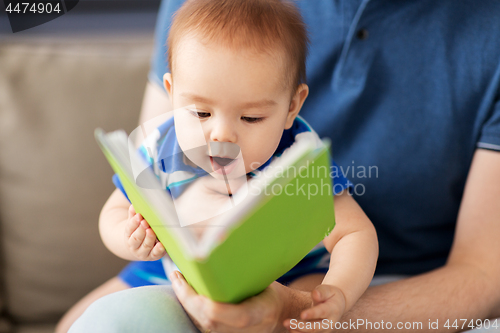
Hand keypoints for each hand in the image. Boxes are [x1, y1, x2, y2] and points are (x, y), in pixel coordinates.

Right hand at [124, 205, 165, 259]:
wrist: (139, 247)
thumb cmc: (138, 231)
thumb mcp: (134, 223)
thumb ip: (134, 214)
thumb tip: (134, 205)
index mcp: (128, 235)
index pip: (129, 228)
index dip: (134, 222)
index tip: (139, 215)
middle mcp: (133, 246)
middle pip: (136, 238)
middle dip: (141, 230)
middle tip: (145, 222)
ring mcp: (142, 252)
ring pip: (145, 246)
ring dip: (149, 238)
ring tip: (152, 231)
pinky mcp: (152, 256)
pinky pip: (155, 254)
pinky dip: (158, 250)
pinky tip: (161, 245)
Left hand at [170, 271, 284, 332]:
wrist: (282, 315)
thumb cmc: (272, 295)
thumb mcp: (264, 283)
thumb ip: (243, 277)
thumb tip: (221, 250)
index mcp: (251, 314)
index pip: (216, 312)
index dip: (198, 299)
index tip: (186, 280)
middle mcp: (238, 329)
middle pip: (204, 317)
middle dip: (186, 297)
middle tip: (176, 276)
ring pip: (201, 321)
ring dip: (186, 302)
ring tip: (178, 281)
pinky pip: (204, 323)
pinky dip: (193, 308)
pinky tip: (187, 293)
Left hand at [284, 285, 345, 332]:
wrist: (337, 305)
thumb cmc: (330, 295)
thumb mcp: (328, 290)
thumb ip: (321, 292)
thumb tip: (315, 294)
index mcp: (333, 310)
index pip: (322, 312)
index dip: (312, 314)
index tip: (302, 314)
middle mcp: (329, 323)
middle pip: (315, 328)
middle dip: (300, 326)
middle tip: (286, 322)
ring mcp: (324, 330)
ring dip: (297, 331)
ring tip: (286, 325)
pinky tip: (289, 329)